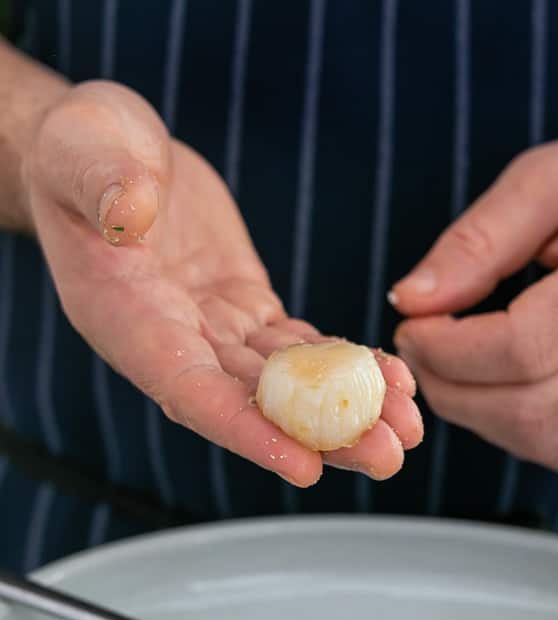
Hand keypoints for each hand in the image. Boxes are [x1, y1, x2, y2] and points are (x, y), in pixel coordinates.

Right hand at [23, 82, 421, 486]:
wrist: (112, 152)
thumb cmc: (81, 149)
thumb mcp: (82, 151)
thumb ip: (101, 183)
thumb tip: (129, 210)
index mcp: (128, 321)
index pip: (191, 394)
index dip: (247, 432)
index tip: (305, 465)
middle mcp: (177, 343)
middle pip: (255, 406)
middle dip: (322, 435)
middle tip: (388, 456)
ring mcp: (217, 332)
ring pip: (289, 385)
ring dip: (349, 409)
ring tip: (410, 426)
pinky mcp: (250, 311)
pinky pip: (303, 347)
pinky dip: (347, 363)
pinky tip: (394, 379)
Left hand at [390, 114, 557, 472]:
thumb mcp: (550, 177)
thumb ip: (475, 241)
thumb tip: (410, 300)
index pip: (523, 347)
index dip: (449, 350)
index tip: (414, 325)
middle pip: (530, 410)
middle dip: (452, 391)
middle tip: (423, 351)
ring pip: (545, 441)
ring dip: (478, 416)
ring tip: (456, 368)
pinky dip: (516, 430)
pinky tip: (499, 388)